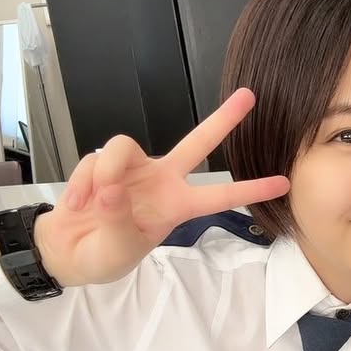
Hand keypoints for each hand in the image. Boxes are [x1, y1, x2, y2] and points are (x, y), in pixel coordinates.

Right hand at [33, 88, 289, 286]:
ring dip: (105, 172)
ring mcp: (133, 169)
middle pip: (198, 143)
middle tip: (250, 96)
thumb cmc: (104, 255)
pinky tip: (76, 206)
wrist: (67, 252)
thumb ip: (118, 220)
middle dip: (223, 119)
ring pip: (123, 147)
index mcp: (177, 206)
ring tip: (93, 203)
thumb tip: (113, 190)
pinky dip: (79, 186)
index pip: (220, 197)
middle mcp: (161, 181)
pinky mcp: (103, 164)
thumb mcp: (117, 249)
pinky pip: (92, 163)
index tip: (284, 183)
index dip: (250, 190)